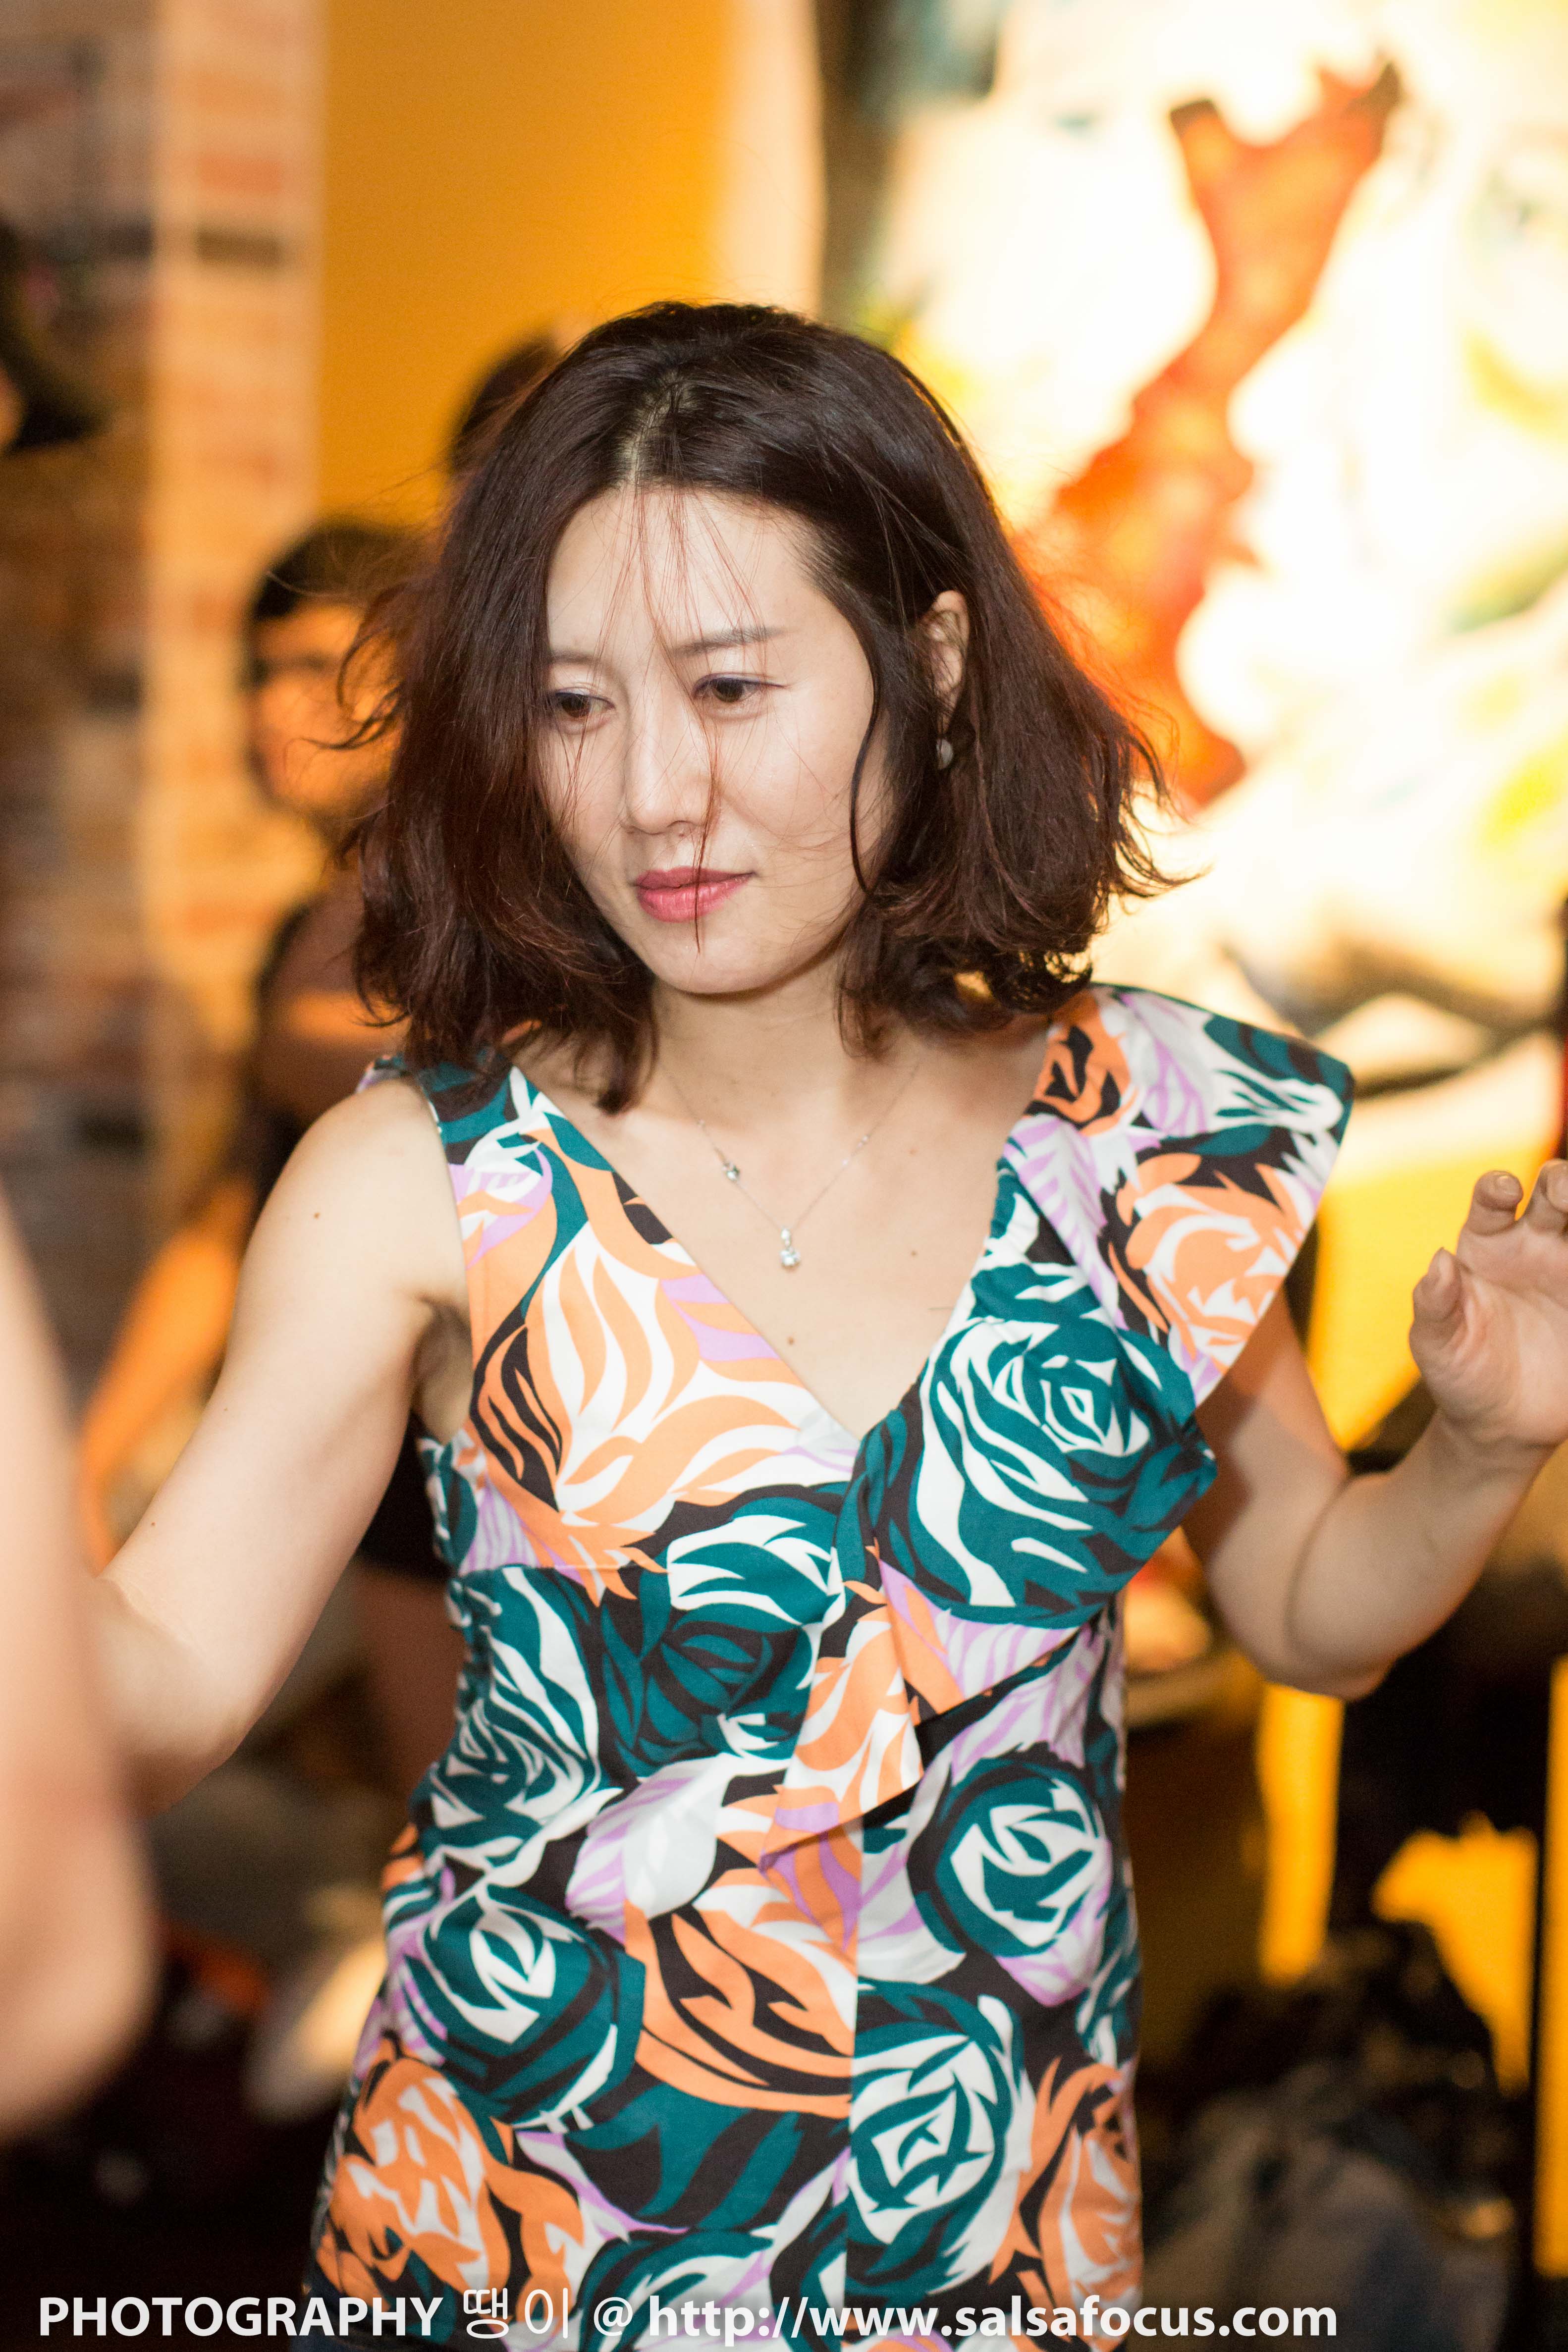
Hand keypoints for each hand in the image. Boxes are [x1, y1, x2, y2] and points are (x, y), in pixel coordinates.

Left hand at [1411, 1163, 1567, 1460]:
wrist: (1500, 1424)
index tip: (1504, 1189)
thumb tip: (1438, 1259)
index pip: (1492, 1201)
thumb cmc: (1458, 1373)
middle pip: (1556, 1195)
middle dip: (1564, 1182)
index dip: (1498, 1187)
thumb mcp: (1436, 1345)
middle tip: (1566, 1193)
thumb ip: (1434, 1304)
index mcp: (1487, 1246)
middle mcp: (1534, 1247)